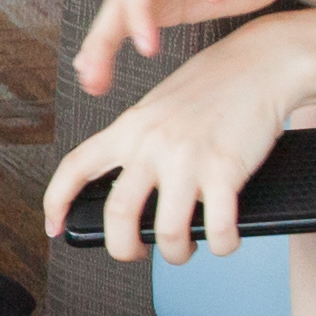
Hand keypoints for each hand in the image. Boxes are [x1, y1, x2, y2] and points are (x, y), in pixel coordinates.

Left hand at [38, 22, 303, 264]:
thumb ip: (140, 141)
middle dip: (124, 249)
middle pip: (118, 216)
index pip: (75, 167)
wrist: (263, 62)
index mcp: (130, 127)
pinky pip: (218, 230)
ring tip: (185, 247)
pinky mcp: (226, 170)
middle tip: (137, 251)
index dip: (56, 202)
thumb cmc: (216, 84)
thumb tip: (130, 189)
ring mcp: (188, 158)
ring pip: (168, 232)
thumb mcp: (160, 106)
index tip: (53, 226)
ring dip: (177, 253)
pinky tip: (223, 240)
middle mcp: (152, 144)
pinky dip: (221, 245)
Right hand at [72, 0, 315, 96]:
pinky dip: (116, 48)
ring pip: (122, 16)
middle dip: (104, 36)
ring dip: (101, 47)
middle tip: (93, 73)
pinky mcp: (170, 5)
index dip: (139, 12)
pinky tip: (101, 73)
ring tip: (91, 83)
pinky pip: (135, 26)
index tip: (147, 48)